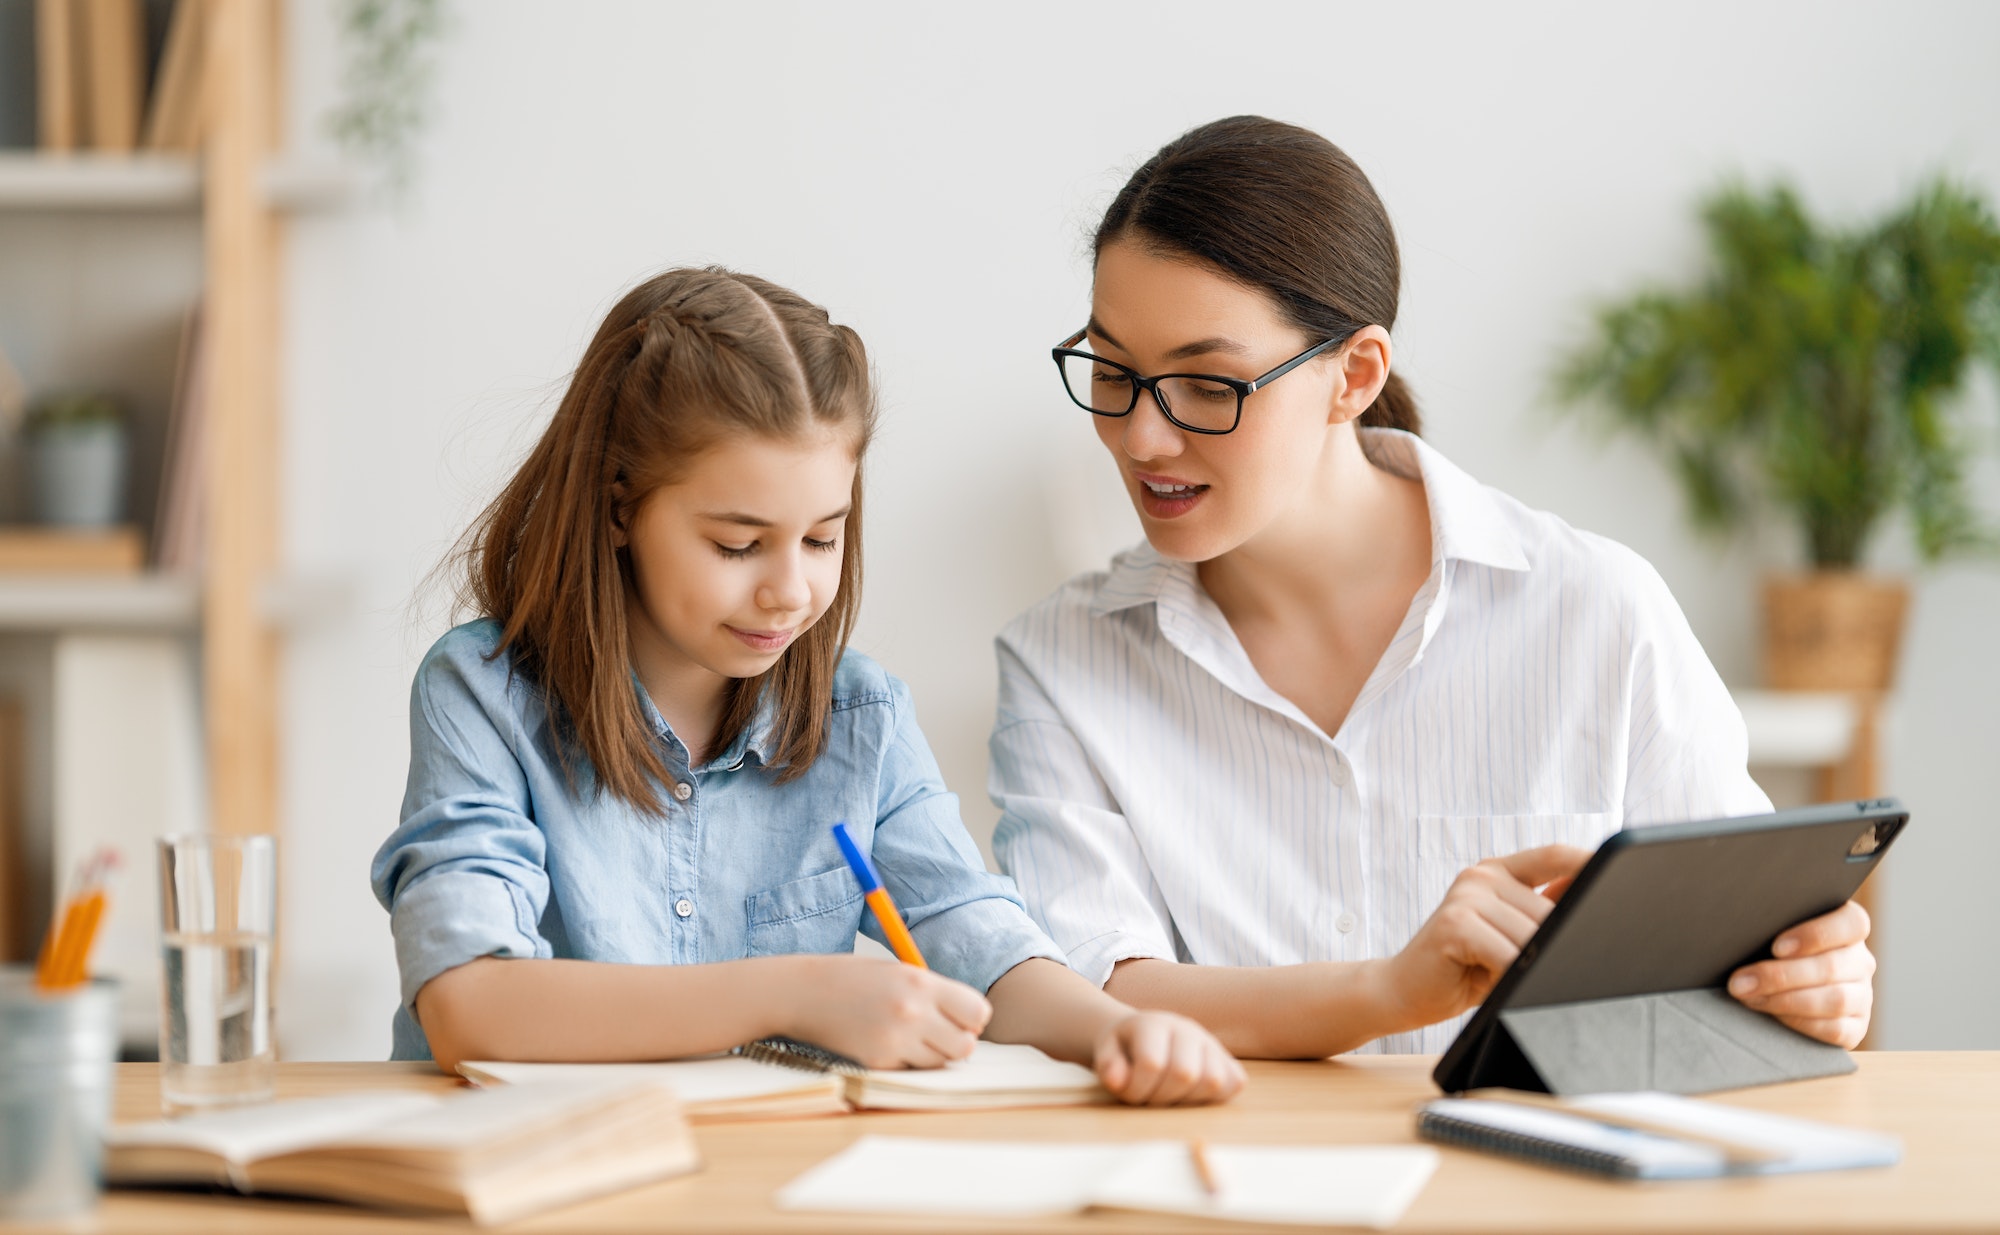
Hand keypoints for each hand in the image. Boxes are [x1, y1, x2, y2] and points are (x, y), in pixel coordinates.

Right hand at [785, 955, 991, 1068]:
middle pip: (965, 1045)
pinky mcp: (877, 1063)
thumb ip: (935, 994)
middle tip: (938, 1032)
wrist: (802, 993)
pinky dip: (904, 1062)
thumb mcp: (900, 972)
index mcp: (921, 983)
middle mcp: (912, 1013)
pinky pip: (910, 1070)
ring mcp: (894, 1042)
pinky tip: (883, 1042)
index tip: (959, 1016)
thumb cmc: (853, 978)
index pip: (977, 1012)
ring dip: (931, 1054)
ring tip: (907, 1035)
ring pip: (940, 1063)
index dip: (972, 1017)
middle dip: (957, 1041)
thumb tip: (972, 1023)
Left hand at [1093, 1010, 1245, 1106]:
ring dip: (1188, 1101)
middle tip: (1150, 1098)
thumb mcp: (1106, 1054)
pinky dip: (1215, 1097)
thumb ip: (1108, 1066)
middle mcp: (1187, 1029)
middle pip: (1185, 1074)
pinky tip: (1192, 1095)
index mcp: (1153, 1024)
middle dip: (1163, 1098)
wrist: (1143, 1037)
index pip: (1152, 1063)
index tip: (1128, 1093)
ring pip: (1213, 1081)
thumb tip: (1118, 1080)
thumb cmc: (1124, 1051)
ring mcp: (1210, 1043)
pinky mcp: (1227, 1059)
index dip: (1137, 1089)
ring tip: (1170, 1096)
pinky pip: (1235, 1083)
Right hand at [1379, 844, 1591, 1031]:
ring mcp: (1466, 895)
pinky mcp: (1454, 923)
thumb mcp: (1507, 937)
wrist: (1399, 989)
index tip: (1620, 872)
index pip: (1553, 856)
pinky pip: (1507, 955)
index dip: (1587, 861)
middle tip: (1541, 973)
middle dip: (1553, 947)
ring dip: (1529, 968)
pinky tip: (1491, 982)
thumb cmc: (1459, 967)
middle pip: (1549, 910)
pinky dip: (1510, 976)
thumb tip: (1590, 899)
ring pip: (1532, 936)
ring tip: (1504, 980)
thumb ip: (1540, 911)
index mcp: (1497, 872)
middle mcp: (1481, 875)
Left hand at [1728, 900, 1873, 1048]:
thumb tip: (1740, 926)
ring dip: (1785, 1001)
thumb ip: (1770, 924)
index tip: (1776, 947)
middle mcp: (1861, 961)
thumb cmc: (1768, 947)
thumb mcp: (1772, 930)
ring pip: (1836, 1000)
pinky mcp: (1856, 1026)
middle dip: (1780, 976)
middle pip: (1833, 966)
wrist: (1774, 987)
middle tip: (1740, 981)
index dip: (1816, 934)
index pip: (1852, 924)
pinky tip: (1771, 1015)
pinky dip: (1799, 1022)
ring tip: (1748, 997)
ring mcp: (1863, 996)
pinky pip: (1835, 1029)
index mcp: (1848, 928)